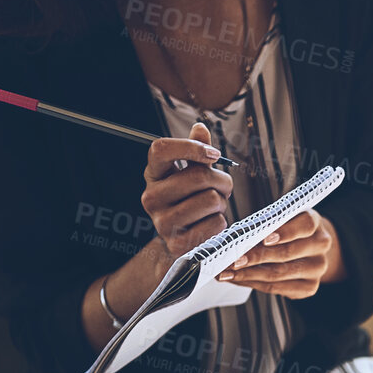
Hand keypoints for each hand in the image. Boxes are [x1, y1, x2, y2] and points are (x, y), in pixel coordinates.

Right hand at [141, 122, 232, 259]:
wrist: (181, 242)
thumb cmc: (189, 201)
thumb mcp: (190, 174)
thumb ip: (197, 151)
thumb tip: (200, 127)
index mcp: (153, 174)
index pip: (161, 149)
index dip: (191, 146)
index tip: (214, 155)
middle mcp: (151, 197)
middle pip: (198, 177)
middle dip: (221, 181)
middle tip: (222, 189)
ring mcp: (161, 223)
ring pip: (211, 200)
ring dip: (222, 203)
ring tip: (214, 208)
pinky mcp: (177, 244)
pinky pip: (215, 224)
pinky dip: (221, 223)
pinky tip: (210, 224)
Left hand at [217, 209, 342, 298]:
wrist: (310, 245)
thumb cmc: (289, 228)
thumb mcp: (283, 217)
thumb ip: (268, 223)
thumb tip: (238, 237)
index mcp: (315, 223)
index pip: (305, 226)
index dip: (285, 232)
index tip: (263, 238)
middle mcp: (320, 246)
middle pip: (286, 254)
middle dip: (255, 257)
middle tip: (233, 260)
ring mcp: (317, 269)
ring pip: (278, 274)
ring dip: (248, 274)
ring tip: (227, 272)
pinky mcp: (309, 287)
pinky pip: (276, 288)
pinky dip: (253, 283)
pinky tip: (237, 279)